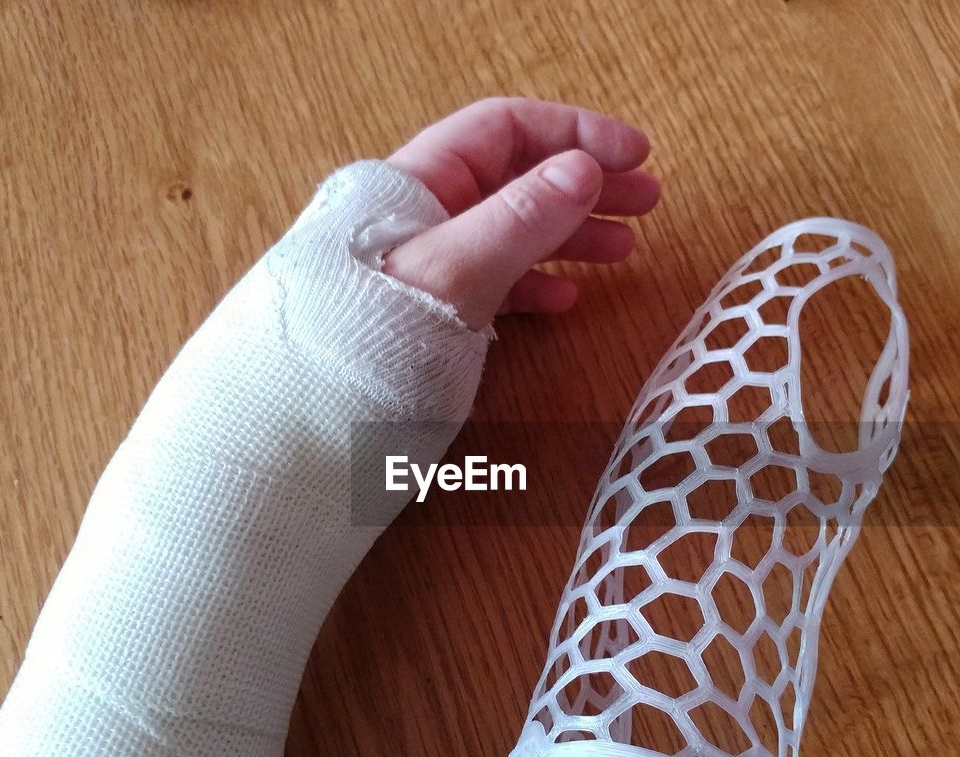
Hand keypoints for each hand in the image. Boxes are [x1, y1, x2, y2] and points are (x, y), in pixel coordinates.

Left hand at [385, 98, 659, 329]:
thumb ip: (520, 219)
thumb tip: (584, 170)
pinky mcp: (429, 316)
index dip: (573, 133)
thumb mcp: (457, 269)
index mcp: (419, 184)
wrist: (310, 423)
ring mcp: (427, 268)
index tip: (634, 156)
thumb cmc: (374, 336)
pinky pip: (493, 284)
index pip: (504, 130)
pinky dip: (535, 285)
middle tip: (648, 200)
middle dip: (584, 184)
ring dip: (571, 235)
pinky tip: (567, 298)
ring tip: (626, 249)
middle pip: (515, 179)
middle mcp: (423, 217)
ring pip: (511, 233)